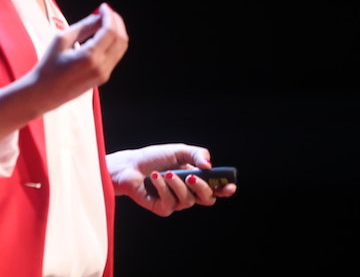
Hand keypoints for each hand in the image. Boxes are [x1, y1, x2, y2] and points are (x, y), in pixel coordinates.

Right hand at [0, 3, 127, 137]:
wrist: (44, 93)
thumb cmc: (49, 66)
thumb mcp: (62, 40)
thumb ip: (83, 27)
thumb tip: (98, 16)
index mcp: (90, 56)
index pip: (110, 31)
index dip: (109, 16)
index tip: (103, 7)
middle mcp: (101, 66)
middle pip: (120, 39)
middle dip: (116, 22)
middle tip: (107, 12)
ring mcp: (104, 73)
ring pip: (121, 48)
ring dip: (117, 32)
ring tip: (106, 22)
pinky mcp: (103, 77)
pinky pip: (115, 56)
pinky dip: (113, 42)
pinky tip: (104, 35)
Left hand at [107, 144, 236, 216]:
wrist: (129, 166)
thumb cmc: (154, 158)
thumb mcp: (177, 151)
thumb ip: (196, 154)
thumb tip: (209, 165)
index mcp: (196, 179)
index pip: (216, 188)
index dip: (226, 189)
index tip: (230, 186)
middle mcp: (188, 193)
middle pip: (207, 199)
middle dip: (202, 187)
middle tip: (191, 176)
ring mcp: (176, 202)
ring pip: (188, 200)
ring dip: (177, 185)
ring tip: (166, 173)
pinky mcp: (163, 208)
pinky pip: (170, 203)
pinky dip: (163, 188)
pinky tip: (154, 178)